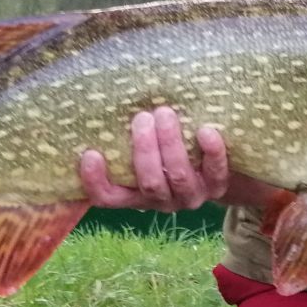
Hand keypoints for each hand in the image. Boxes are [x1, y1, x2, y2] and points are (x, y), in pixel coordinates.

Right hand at [79, 107, 233, 211]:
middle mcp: (162, 201)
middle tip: (142, 118)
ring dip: (170, 144)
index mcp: (136, 196)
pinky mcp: (216, 186)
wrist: (210, 169)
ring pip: (178, 176)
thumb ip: (124, 140)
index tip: (90, 154)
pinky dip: (211, 152)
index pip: (109, 198)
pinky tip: (205, 130)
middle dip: (144, 150)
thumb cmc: (164, 153)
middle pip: (149, 183)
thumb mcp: (142, 151)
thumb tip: (101, 106)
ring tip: (165, 113)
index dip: (96, 182)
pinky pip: (216, 172)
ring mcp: (190, 196)